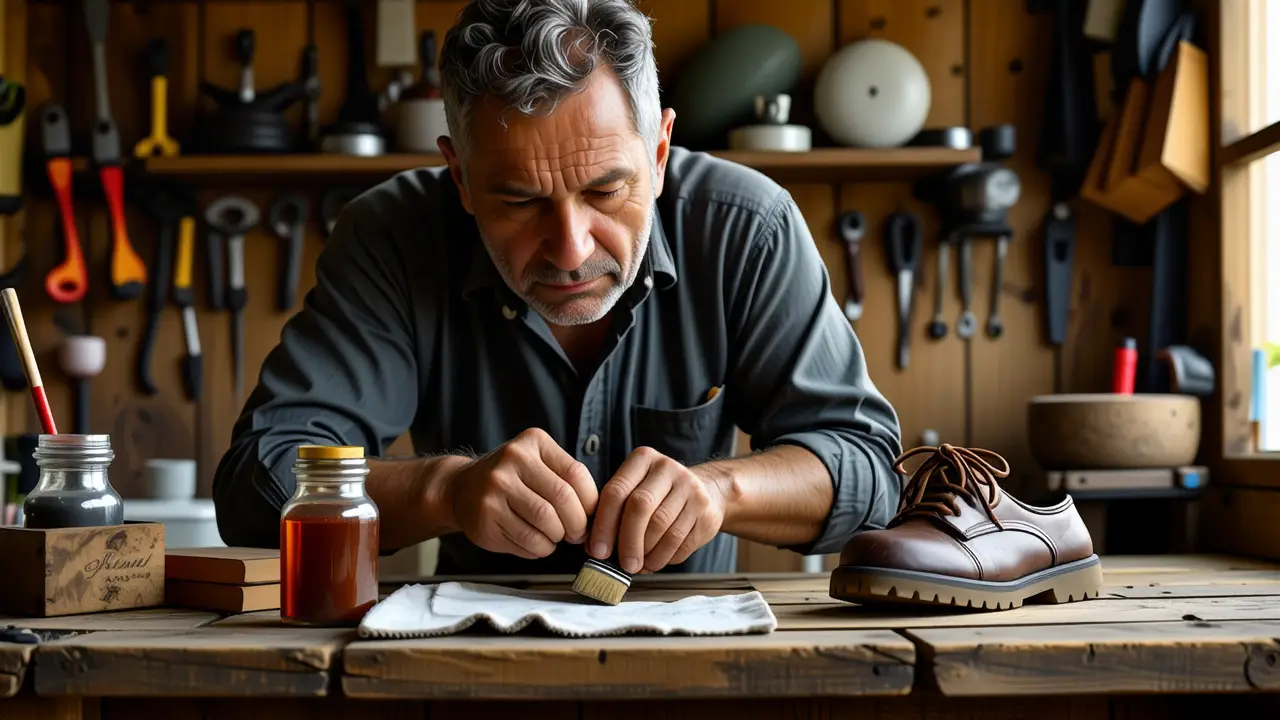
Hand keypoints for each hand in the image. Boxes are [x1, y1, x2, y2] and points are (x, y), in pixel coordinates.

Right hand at [445, 428, 597, 558]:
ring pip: (546, 522)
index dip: (590, 502)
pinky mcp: (487, 516)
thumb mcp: (539, 464)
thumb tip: (597, 516)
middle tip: (577, 534)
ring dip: (557, 537)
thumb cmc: (511, 479)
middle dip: (577, 524)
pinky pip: (527, 540)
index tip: (590, 516)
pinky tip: (538, 542)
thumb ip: (567, 481)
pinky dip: (541, 548)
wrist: (462, 488)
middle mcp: (513, 460)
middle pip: (562, 498)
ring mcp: (496, 488)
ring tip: (554, 536)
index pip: (576, 474)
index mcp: (533, 442)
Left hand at [588, 447, 726, 573]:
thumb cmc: (660, 494)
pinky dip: (663, 558)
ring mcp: (690, 488)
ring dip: (646, 553)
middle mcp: (668, 468)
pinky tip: (655, 562)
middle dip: (627, 541)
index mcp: (643, 459)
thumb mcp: (637, 488)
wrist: (708, 490)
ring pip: (661, 527)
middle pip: (640, 507)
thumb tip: (595, 547)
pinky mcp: (705, 510)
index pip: (616, 491)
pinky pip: (680, 541)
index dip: (604, 524)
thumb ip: (615, 510)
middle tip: (622, 564)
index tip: (598, 550)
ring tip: (638, 565)